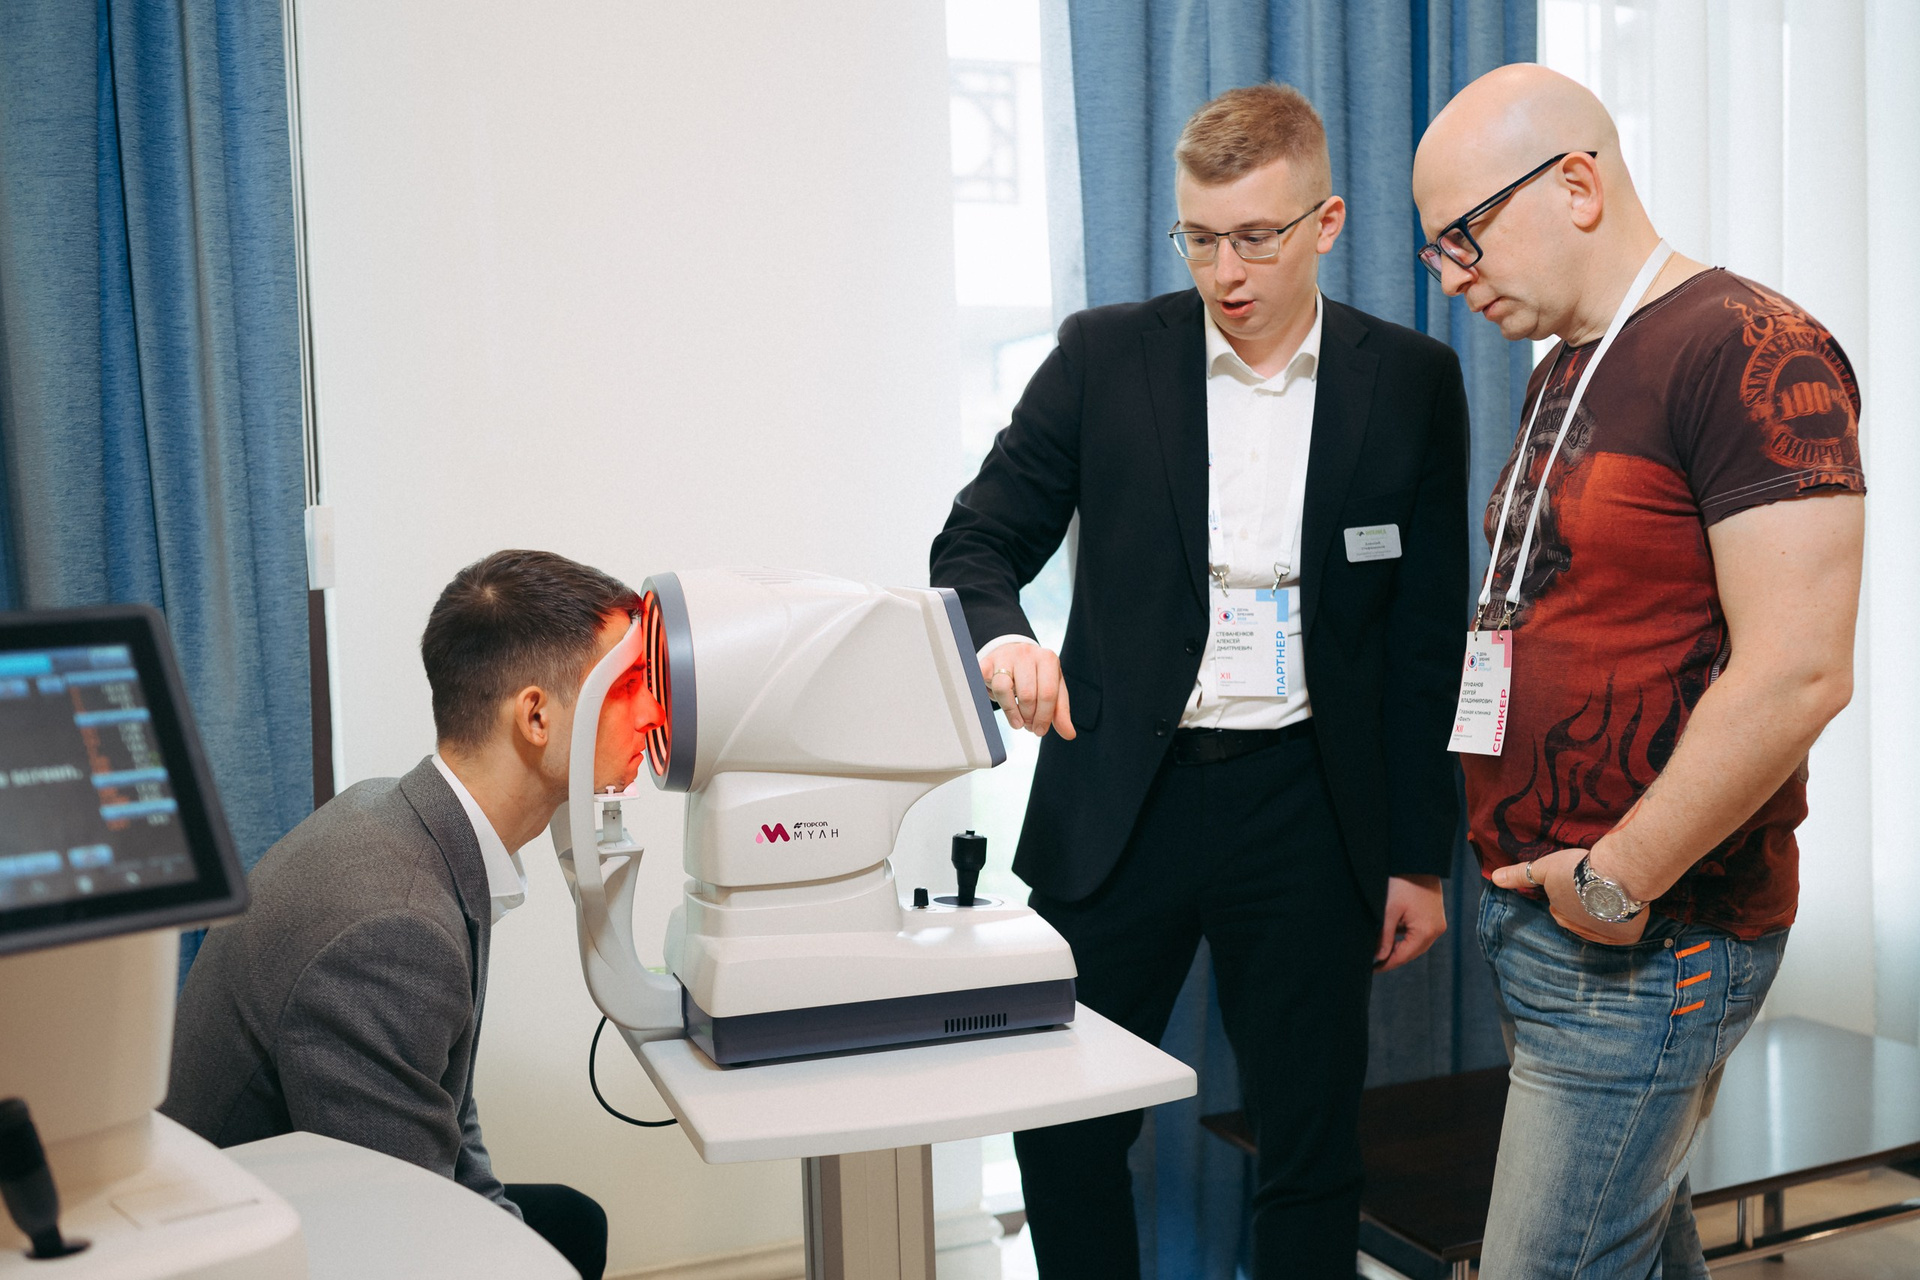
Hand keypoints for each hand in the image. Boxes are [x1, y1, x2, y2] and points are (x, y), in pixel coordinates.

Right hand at [979, 642, 1076, 739]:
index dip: (1043, 717)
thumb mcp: (1053, 689)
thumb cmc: (1035, 675)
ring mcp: (1005, 656)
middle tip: (1027, 724)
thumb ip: (1060, 712)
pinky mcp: (986, 661)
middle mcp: (1027, 653)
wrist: (1012, 654)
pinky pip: (985, 682)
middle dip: (1028, 717)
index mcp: (1048, 659)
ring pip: (1003, 688)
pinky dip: (991, 697)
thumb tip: (1069, 734)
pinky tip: (1000, 702)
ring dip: (1010, 711)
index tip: (1039, 730)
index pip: (1048, 694)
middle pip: (1027, 694)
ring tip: (1016, 720)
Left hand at [1375, 875, 1446, 970]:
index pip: (1404, 956)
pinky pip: (1420, 933)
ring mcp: (1438, 923)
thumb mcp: (1389, 911)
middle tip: (1374, 961)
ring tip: (1380, 947)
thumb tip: (1379, 956)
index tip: (1372, 969)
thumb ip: (1385, 937)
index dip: (1387, 963)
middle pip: (1412, 952)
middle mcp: (1436, 930)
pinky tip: (1392, 933)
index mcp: (1426, 931)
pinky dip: (1406, 936)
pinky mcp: (1435, 916)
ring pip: (1416, 943)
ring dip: (1400, 946)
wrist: (1417, 861)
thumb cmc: (1402, 883)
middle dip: (1393, 957)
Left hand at [1490, 847, 1649, 945]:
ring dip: (1605, 914)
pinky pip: (1624, 932)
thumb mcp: (1545, 868)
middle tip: (1596, 888)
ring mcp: (1603, 935)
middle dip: (1585, 907)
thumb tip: (1494, 879)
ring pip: (1602, 926)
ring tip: (1613, 895)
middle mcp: (1579, 929)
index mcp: (1559, 913)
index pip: (1559, 908)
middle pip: (1580, 919)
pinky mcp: (1626, 937)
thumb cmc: (1576, 869)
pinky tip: (1626, 908)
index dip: (1568, 896)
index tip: (1577, 885)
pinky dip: (1625, 922)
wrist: (1613, 876)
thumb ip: (1520, 874)